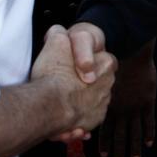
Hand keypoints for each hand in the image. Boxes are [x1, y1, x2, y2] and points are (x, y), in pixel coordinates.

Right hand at [33, 25, 115, 141]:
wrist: (48, 107)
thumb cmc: (54, 73)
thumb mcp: (56, 41)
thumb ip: (59, 33)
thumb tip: (57, 32)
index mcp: (107, 63)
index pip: (104, 58)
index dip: (87, 60)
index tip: (72, 64)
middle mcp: (108, 85)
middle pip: (97, 81)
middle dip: (84, 83)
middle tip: (65, 83)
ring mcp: (101, 106)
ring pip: (90, 102)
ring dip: (78, 102)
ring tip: (60, 102)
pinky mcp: (91, 124)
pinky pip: (84, 120)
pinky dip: (76, 120)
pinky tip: (63, 117)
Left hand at [97, 41, 156, 156]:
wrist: (132, 50)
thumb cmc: (111, 59)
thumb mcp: (95, 74)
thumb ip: (90, 89)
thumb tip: (79, 101)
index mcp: (108, 103)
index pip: (106, 127)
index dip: (105, 142)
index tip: (103, 156)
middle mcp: (122, 108)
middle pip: (121, 134)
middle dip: (119, 151)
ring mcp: (136, 105)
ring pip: (136, 131)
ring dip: (134, 147)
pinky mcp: (148, 100)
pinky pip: (150, 120)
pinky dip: (149, 132)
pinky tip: (149, 143)